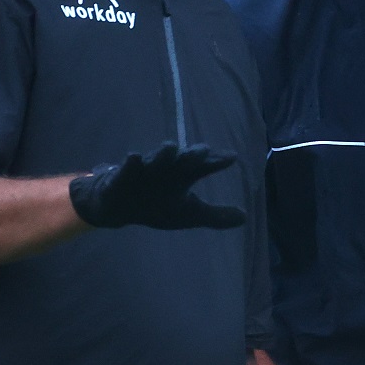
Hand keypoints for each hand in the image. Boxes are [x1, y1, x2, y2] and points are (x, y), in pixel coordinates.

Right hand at [69, 143, 245, 229]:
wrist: (120, 206)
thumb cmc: (158, 204)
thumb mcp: (188, 214)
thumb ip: (215, 216)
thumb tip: (245, 217)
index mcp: (183, 176)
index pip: (203, 167)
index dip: (216, 161)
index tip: (231, 157)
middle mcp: (167, 169)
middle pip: (182, 160)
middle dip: (191, 154)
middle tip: (203, 150)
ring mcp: (145, 170)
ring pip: (156, 160)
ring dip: (163, 154)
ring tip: (170, 147)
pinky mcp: (123, 176)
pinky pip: (127, 169)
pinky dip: (130, 164)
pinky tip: (134, 157)